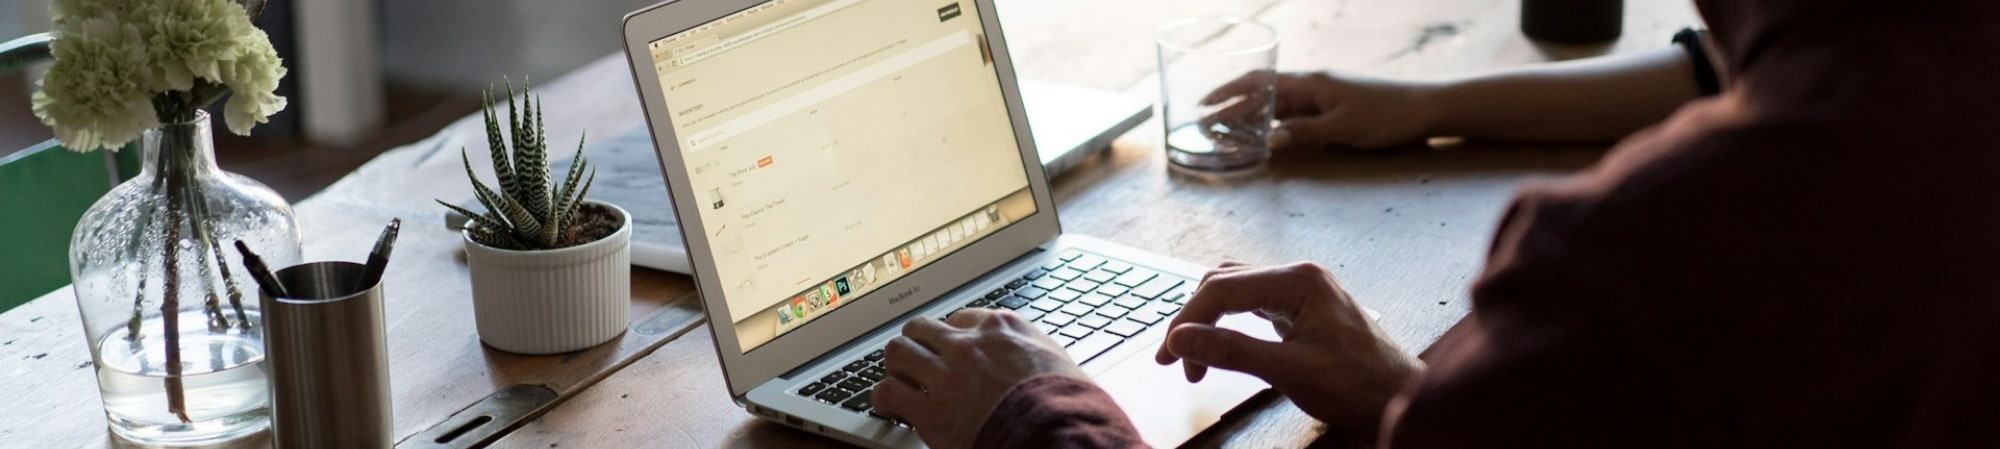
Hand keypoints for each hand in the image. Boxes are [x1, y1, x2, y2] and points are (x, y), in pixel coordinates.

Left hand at [873, 309, 1087, 448]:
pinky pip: (887, 392)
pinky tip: (891, 406)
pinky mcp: (929, 410)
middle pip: (922, 328)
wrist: (1057, 432)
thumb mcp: (1060, 362)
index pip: (963, 318)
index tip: (953, 348)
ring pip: (898, 351)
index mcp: (1002, 328)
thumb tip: (1037, 361)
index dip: (955, 335)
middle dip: (918, 344)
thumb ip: (1036, 354)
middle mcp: (968, 344)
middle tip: (919, 361)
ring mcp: (945, 374)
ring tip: (900, 379)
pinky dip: (885, 399)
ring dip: (897, 366)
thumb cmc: (1069, 403)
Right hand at [1154, 261, 1422, 437]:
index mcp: (1298, 280)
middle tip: (1174, 359)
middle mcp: (1300, 276)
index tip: (1169, 356)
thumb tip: (1182, 339)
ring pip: (1237, 292)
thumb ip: (1231, 351)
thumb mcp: (1288, 370)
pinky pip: (1255, 305)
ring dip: (1210, 321)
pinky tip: (1223, 344)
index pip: (1222, 289)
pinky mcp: (1305, 309)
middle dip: (1193, 320)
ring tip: (1193, 356)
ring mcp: (1303, 291)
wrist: (1401, 400)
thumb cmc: (1360, 385)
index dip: (1187, 321)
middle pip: (1225, 284)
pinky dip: (1231, 324)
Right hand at [1203, 71, 1440, 149]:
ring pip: (1277, 106)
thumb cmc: (1386, 116)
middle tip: (1206, 125)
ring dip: (1251, 117)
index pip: (1260, 83)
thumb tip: (1268, 140)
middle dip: (1232, 107)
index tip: (1204, 104)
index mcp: (1311, 83)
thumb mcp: (1343, 128)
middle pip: (1263, 94)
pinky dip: (1275, 125)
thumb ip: (1304, 133)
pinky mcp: (1332, 110)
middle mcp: (1312, 86)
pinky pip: (1295, 115)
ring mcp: (1322, 98)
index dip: (1229, 92)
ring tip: (1226, 133)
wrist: (1425, 109)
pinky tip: (1265, 137)